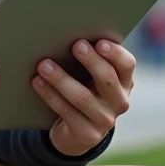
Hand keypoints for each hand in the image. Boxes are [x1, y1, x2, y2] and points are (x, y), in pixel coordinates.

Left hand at [33, 39, 134, 156]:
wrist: (77, 133)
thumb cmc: (84, 91)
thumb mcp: (93, 78)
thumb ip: (91, 60)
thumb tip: (68, 31)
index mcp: (124, 82)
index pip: (127, 65)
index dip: (115, 53)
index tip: (100, 42)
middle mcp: (120, 102)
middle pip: (107, 79)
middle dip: (91, 61)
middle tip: (75, 45)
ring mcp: (105, 120)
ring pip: (82, 97)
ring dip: (61, 79)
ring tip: (44, 65)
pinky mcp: (88, 134)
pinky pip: (66, 111)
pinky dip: (50, 95)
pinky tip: (37, 82)